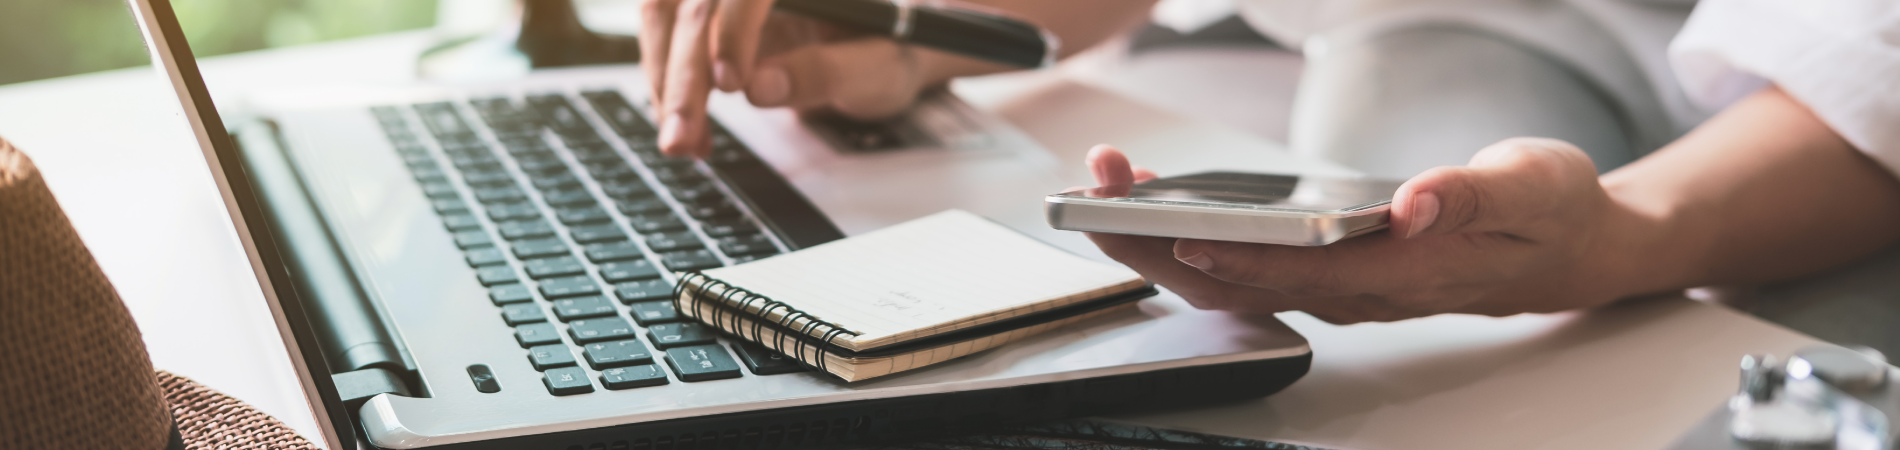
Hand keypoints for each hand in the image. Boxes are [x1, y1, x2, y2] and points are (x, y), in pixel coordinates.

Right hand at [641, 0, 939, 157]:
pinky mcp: (714, 16)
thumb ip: (828, 72)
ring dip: (664, 81)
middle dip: (681, 72)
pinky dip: (668, 86)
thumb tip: (761, 86)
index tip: (733, 84)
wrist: (890, 49)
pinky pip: (668, 37)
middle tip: (682, 137)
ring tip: (683, 143)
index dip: (732, 29)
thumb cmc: (897, 50)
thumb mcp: (880, 69)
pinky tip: (689, 130)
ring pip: (665, 13)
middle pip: (695, 1)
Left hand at [1082, 140, 1650, 323]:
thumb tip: (1417, 201)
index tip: (1183, 234)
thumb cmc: (1553, 216)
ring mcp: (1339, 286)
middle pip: (1243, 281)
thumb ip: (1475, 195)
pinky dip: (1190, 232)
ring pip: (1232, 275)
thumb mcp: (1534, 186)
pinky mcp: (1328, 272)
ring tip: (1109, 183)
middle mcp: (1361, 290)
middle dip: (1162, 241)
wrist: (1574, 247)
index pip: (1307, 274)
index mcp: (1406, 272)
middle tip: (1101, 191)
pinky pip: (1244, 262)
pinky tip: (1156, 199)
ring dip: (1161, 237)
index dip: (1241, 258)